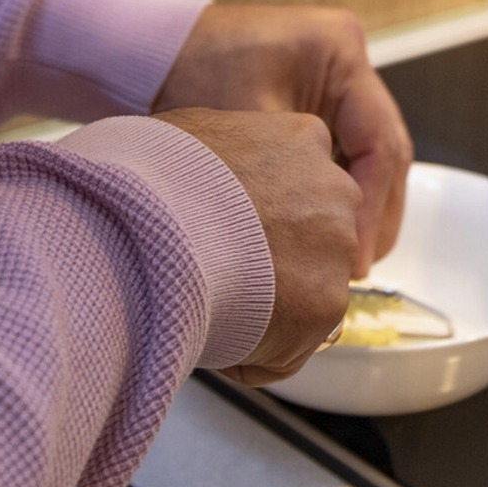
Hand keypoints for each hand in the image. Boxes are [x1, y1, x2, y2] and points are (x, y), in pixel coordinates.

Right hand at [152, 106, 358, 384]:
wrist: (154, 229)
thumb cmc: (151, 177)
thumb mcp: (189, 134)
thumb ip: (223, 151)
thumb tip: (204, 171)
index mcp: (302, 139)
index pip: (299, 181)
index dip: (261, 212)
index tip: (229, 228)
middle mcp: (336, 192)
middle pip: (312, 237)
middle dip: (274, 258)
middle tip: (217, 267)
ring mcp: (336, 252)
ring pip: (305, 293)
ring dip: (267, 306)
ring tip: (209, 300)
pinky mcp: (325, 309)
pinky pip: (288, 347)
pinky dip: (254, 352)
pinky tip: (212, 332)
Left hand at [154, 4, 412, 276]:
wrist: (140, 51)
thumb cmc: (184, 75)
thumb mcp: (244, 132)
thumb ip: (293, 184)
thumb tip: (330, 252)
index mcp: (339, 53)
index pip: (380, 146)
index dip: (372, 209)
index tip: (355, 258)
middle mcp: (347, 61)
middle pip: (386, 153)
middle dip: (374, 215)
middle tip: (357, 267)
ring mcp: (334, 79)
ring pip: (370, 158)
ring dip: (360, 209)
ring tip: (345, 259)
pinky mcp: (314, 97)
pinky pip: (344, 153)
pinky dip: (336, 195)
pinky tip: (323, 233)